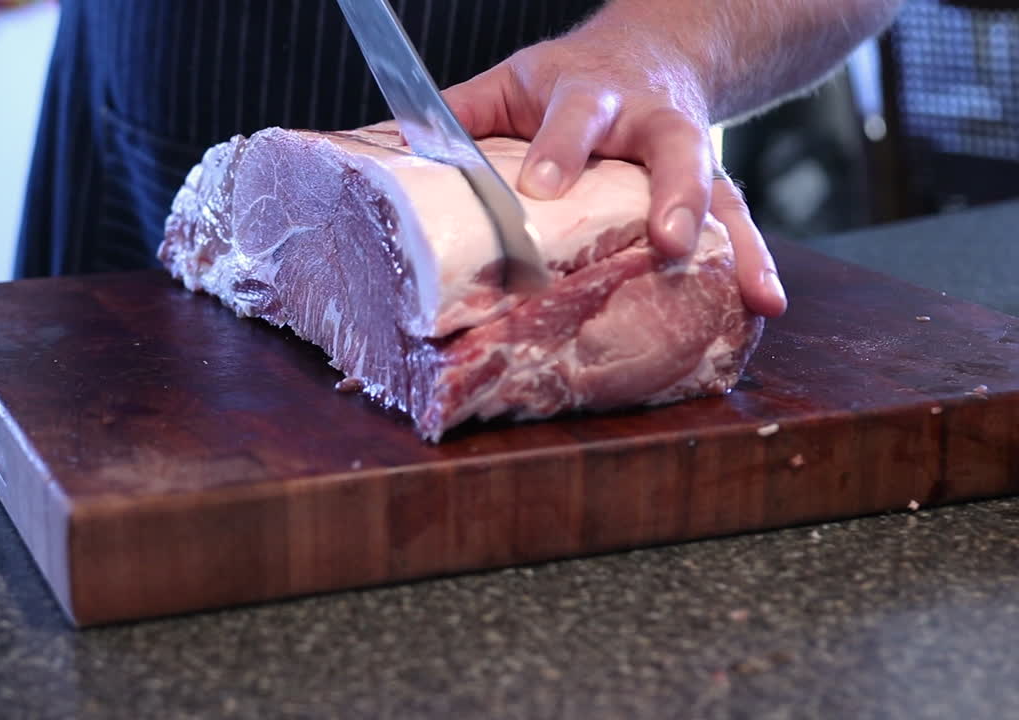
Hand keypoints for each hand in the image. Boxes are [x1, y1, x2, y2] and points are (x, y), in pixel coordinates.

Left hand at [441, 27, 787, 316]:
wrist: (657, 49)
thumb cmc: (572, 79)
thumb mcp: (516, 80)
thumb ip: (460, 111)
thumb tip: (388, 144)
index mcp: (591, 93)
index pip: (576, 116)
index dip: (562, 149)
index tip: (541, 187)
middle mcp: (649, 122)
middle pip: (673, 147)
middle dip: (675, 192)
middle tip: (669, 239)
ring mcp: (689, 155)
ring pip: (721, 191)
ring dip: (734, 243)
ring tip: (748, 292)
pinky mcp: (713, 187)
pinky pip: (740, 223)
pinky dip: (753, 263)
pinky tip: (762, 304)